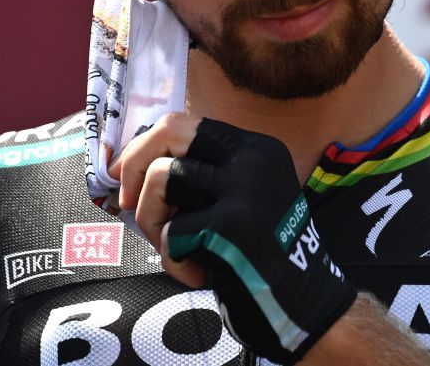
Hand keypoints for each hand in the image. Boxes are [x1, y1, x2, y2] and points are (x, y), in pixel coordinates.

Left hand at [112, 115, 355, 363]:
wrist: (304, 306)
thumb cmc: (258, 258)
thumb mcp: (240, 199)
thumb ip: (200, 176)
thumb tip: (131, 164)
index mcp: (256, 148)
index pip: (185, 123)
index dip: (144, 147)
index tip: (125, 176)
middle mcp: (253, 157)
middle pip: (170, 130)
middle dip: (134, 164)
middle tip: (125, 200)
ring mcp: (245, 187)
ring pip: (162, 178)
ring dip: (153, 221)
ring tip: (176, 248)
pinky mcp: (232, 224)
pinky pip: (172, 232)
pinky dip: (174, 261)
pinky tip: (201, 276)